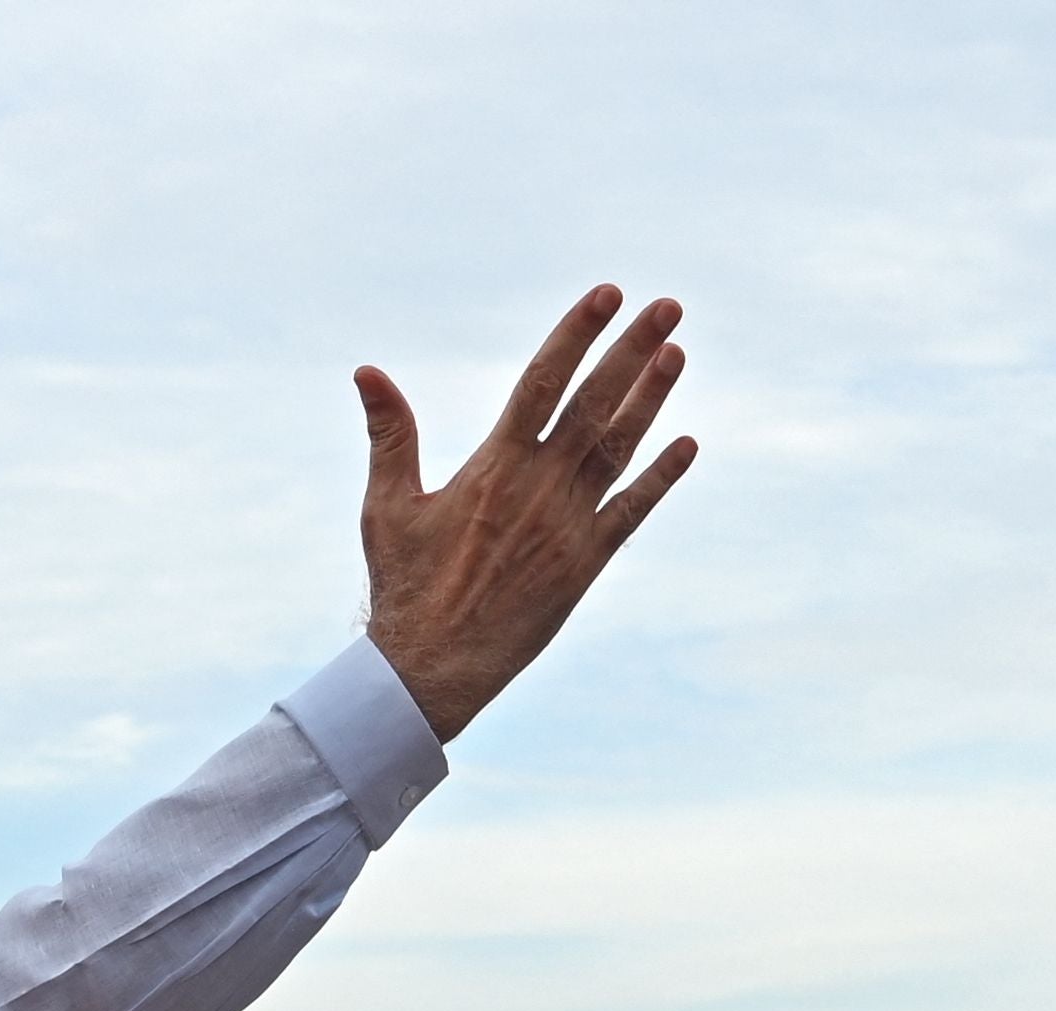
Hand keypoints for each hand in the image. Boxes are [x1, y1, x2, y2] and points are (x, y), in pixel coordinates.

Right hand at [358, 286, 696, 739]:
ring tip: (676, 353)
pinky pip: (631, 512)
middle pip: (595, 403)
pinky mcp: (585, 566)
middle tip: (667, 307)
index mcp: (493, 466)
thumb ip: (391, 435)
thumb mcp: (388, 506)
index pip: (543, 381)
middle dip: (632, 350)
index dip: (577, 334)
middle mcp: (539, 489)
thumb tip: (367, 371)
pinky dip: (660, 478)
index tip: (607, 295)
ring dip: (651, 398)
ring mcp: (568, 527)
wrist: (432, 670)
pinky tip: (687, 445)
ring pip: (620, 448)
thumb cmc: (404, 586)